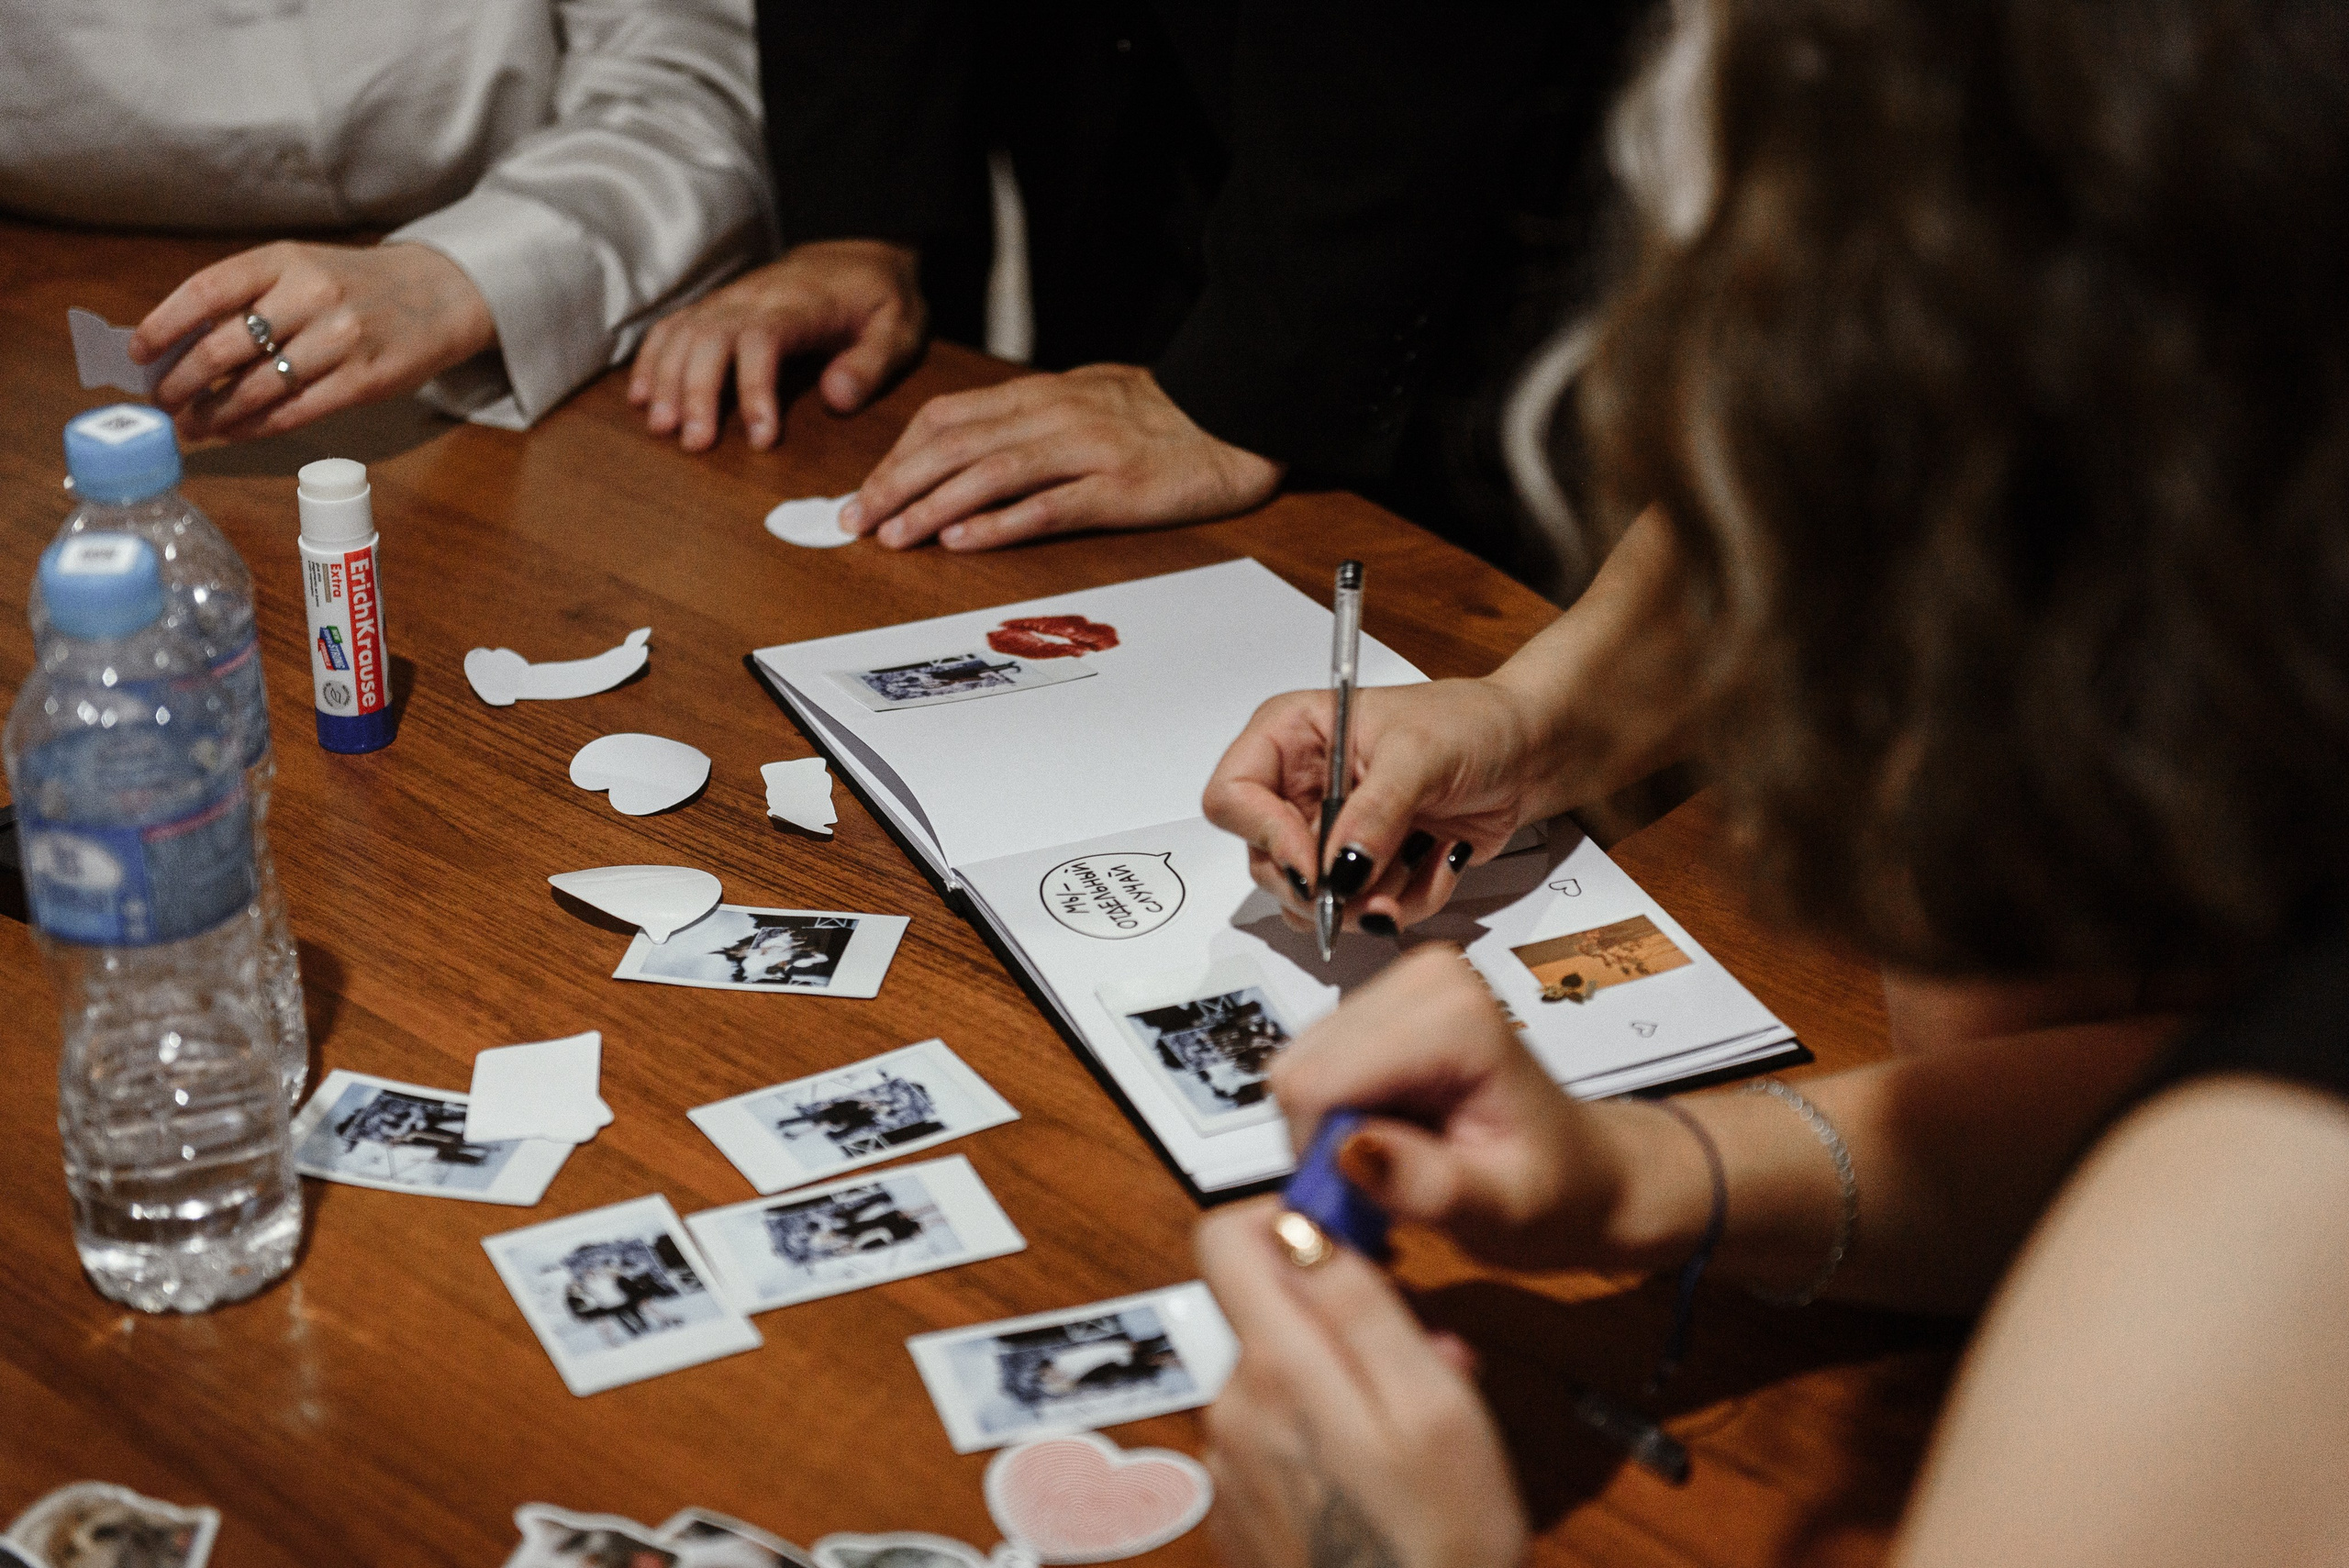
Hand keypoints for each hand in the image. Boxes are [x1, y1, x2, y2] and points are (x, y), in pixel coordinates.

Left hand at [137, 242, 494, 441]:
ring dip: (214, 414)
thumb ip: (250, 298)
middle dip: (181, 382)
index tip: (140, 354)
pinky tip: (235, 432)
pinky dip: (255, 427)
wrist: (438, 296)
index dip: (164, 326)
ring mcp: (341, 340)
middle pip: (223, 347)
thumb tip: (180, 346)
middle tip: (163, 402)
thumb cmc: (356, 287)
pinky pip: (295, 411)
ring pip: (256, 388)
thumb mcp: (301, 271)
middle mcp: (311, 296)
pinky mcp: (365, 380)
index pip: (206, 291)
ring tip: (193, 426)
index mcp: (284, 260)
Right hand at [628, 239, 923, 450]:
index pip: (764, 340)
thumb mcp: (900, 329)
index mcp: (802, 305)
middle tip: (695, 443)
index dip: (755, 388)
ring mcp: (731, 299)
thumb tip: (835, 400)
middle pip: (710, 337)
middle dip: (697, 391)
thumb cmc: (882, 298)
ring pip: (684, 331)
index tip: (760, 438)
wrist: (863, 251)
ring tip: (662, 427)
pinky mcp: (719, 306)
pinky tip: (642, 396)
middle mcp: (756, 297)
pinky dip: (652, 359)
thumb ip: (871, 365)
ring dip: (667, 379)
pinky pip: (674, 325)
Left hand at [841, 363, 1282, 550]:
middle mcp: (1054, 416)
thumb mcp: (1088, 399)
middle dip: (897, 484)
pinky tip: (963, 539)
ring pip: (989, 473)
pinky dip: (1000, 522)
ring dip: (932, 506)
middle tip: (857, 520)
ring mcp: (1085, 451)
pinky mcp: (1118, 488)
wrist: (1237, 414)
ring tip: (895, 536)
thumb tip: (976, 441)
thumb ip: (1034, 418)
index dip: (899, 454)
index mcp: (1042, 395)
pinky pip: (1048, 505)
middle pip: (954, 445)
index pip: (948, 418)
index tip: (867, 491)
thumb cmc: (1167, 415)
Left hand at [1197, 1198, 1525, 1567]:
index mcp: (1276, 1368)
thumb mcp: (1434, 1404)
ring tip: (1416, 1436)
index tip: (1350, 1236)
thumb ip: (1362, 1302)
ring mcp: (1230, 1466)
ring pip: (1281, 1374)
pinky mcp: (1241, 1511)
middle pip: (1266, 1308)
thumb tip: (1307, 1224)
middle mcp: (1231, 1409)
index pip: (1225, 1237)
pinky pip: (1276, 1437)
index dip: (1288, 1218)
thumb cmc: (1441, 1547)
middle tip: (1424, 1360)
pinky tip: (1381, 1483)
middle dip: (1340, 1315)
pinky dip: (1325, 1437)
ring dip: (1341, 1382)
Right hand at [1203, 506, 1712, 932]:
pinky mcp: (1370, 866)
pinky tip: (1438, 862)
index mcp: (1290, 736)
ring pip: (1314, 900)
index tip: (1313, 864)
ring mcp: (1334, 832)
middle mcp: (1300, 787)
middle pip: (1266, 862)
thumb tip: (1338, 870)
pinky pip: (1365, 909)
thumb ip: (1374, 814)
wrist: (1532, 752)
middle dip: (1324, 886)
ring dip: (1370, 898)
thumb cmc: (1474, 725)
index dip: (1265, 836)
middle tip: (1368, 888)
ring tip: (1419, 865)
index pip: (1232, 797)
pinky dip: (1406, 900)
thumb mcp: (1419, 756)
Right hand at [1270, 945, 1638, 1271]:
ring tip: (1396, 1158)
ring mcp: (1401, 981)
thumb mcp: (1502, 1211)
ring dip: (1331, 1126)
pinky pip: (1315, 1062)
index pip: (1320, 1082)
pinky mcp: (1383, 998)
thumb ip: (1427, 1184)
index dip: (1324, 1153)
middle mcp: (1425, 978)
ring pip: (1300, 1066)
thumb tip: (1346, 1150)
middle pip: (1302, 1069)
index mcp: (1456, 1020)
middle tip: (1384, 1182)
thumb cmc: (1554, 1193)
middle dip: (1326, 1139)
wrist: (1585, 1172)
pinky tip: (1388, 1133)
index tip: (1367, 1198)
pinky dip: (1337, 1110)